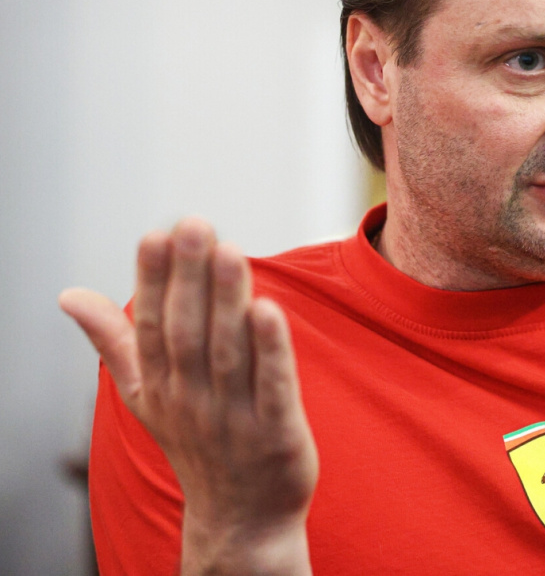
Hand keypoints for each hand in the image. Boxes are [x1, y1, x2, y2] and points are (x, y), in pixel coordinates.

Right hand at [60, 218, 317, 575]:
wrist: (242, 517)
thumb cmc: (196, 441)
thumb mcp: (145, 394)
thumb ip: (115, 341)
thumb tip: (70, 295)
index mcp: (160, 387)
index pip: (152, 327)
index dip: (153, 281)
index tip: (154, 233)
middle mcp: (191, 400)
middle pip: (187, 333)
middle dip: (189, 278)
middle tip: (193, 225)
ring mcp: (234, 418)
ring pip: (228, 353)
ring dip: (228, 301)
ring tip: (229, 251)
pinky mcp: (277, 432)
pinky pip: (272, 387)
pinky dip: (270, 350)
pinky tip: (270, 310)